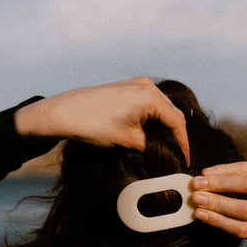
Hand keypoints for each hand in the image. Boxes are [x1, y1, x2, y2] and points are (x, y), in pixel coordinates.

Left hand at [15, 77, 189, 163]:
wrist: (63, 113)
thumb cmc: (93, 125)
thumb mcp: (128, 141)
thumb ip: (152, 146)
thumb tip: (164, 154)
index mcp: (150, 96)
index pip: (177, 123)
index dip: (183, 144)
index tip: (184, 161)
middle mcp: (146, 85)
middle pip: (171, 113)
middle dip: (175, 135)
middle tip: (177, 156)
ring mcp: (136, 84)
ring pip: (161, 108)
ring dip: (164, 127)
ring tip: (164, 147)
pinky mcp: (126, 88)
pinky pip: (148, 103)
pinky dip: (152, 119)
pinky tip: (149, 134)